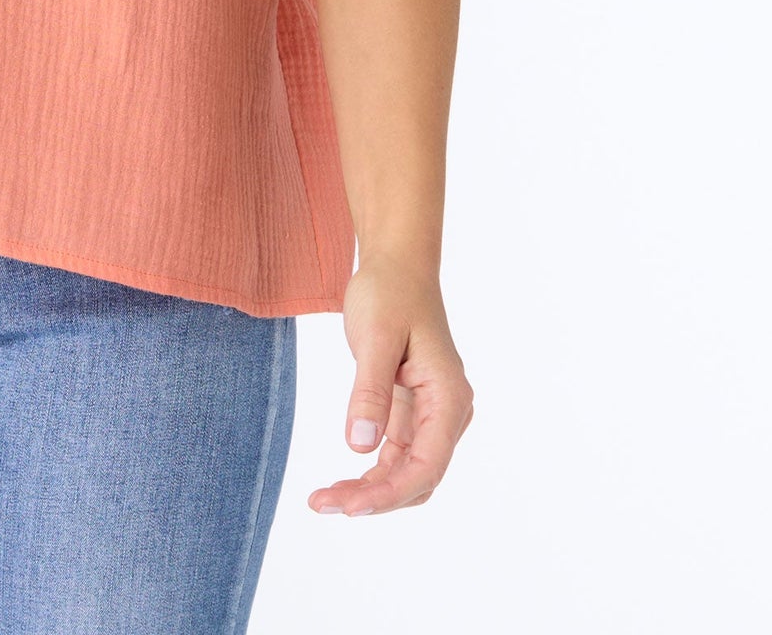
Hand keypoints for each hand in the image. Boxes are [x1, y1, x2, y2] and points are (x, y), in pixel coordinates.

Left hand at [308, 255, 473, 516]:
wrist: (396, 263)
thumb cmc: (389, 292)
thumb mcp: (375, 337)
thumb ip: (369, 392)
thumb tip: (360, 447)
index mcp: (448, 397)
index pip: (426, 465)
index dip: (388, 493)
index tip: (349, 506)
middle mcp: (447, 412)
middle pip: (418, 477)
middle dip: (374, 498)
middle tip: (323, 503)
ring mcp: (431, 414)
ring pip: (407, 472)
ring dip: (371, 491)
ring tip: (325, 498)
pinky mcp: (411, 410)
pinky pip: (397, 455)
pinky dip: (372, 472)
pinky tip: (342, 481)